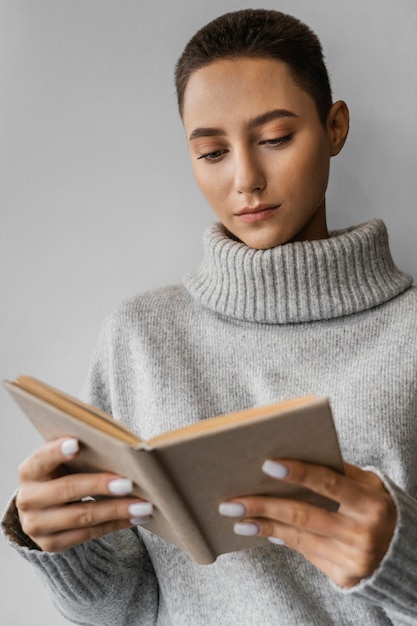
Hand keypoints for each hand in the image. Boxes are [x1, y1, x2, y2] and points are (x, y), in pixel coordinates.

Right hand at [16, 437, 152, 551]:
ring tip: (144, 505)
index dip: (58, 451)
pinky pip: (88, 535)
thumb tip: (117, 446)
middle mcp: (28, 499)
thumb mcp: (62, 461)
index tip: (77, 443)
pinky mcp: (52, 544)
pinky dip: (115, 525)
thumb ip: (79, 452)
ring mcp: (37, 525)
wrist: (43, 509)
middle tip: (129, 483)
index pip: (42, 458)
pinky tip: (135, 518)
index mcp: (30, 471)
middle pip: (67, 489)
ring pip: (82, 517)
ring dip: (117, 510)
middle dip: (100, 485)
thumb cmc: (62, 474)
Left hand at [219, 460, 396, 587]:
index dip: (298, 473)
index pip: (329, 483)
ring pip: (297, 537)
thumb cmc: (376, 506)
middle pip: (303, 515)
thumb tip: (292, 459)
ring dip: (263, 526)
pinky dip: (282, 538)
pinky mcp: (344, 577)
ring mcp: (353, 559)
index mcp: (370, 503)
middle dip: (263, 506)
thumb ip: (338, 471)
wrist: (402, 552)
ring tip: (237, 517)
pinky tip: (262, 528)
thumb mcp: (369, 484)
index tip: (266, 464)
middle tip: (231, 501)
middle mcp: (363, 534)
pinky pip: (305, 552)